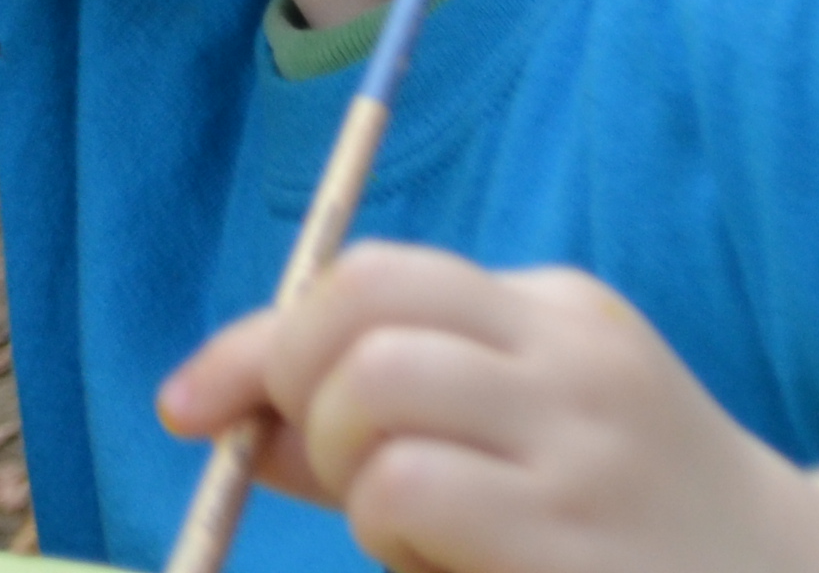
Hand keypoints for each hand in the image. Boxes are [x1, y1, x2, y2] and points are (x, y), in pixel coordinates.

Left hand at [158, 245, 818, 572]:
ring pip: (373, 397)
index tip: (192, 405)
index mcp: (558, 314)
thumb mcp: (524, 441)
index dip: (260, 337)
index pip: (369, 275)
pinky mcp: (568, 535)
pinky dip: (388, 537)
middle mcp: (571, 357)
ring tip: (416, 530)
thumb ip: (389, 417)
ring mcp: (579, 443)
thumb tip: (228, 411)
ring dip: (353, 477)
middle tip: (337, 474)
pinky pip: (405, 493)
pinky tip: (452, 565)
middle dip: (299, 390)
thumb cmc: (626, 532)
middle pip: (359, 310)